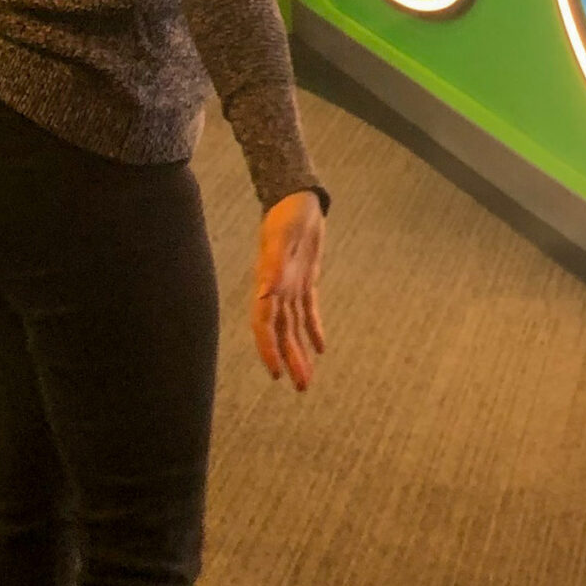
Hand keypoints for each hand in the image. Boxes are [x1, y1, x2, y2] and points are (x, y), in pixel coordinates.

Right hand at [251, 191, 325, 390]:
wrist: (297, 198)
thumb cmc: (287, 215)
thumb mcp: (281, 237)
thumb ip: (274, 265)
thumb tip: (265, 295)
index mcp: (268, 284)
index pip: (265, 325)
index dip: (269, 350)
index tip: (276, 372)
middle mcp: (276, 290)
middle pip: (281, 333)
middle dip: (289, 360)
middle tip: (299, 387)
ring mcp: (290, 286)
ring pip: (293, 328)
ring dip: (299, 352)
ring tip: (306, 379)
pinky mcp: (304, 280)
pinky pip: (309, 311)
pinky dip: (313, 330)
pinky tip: (319, 348)